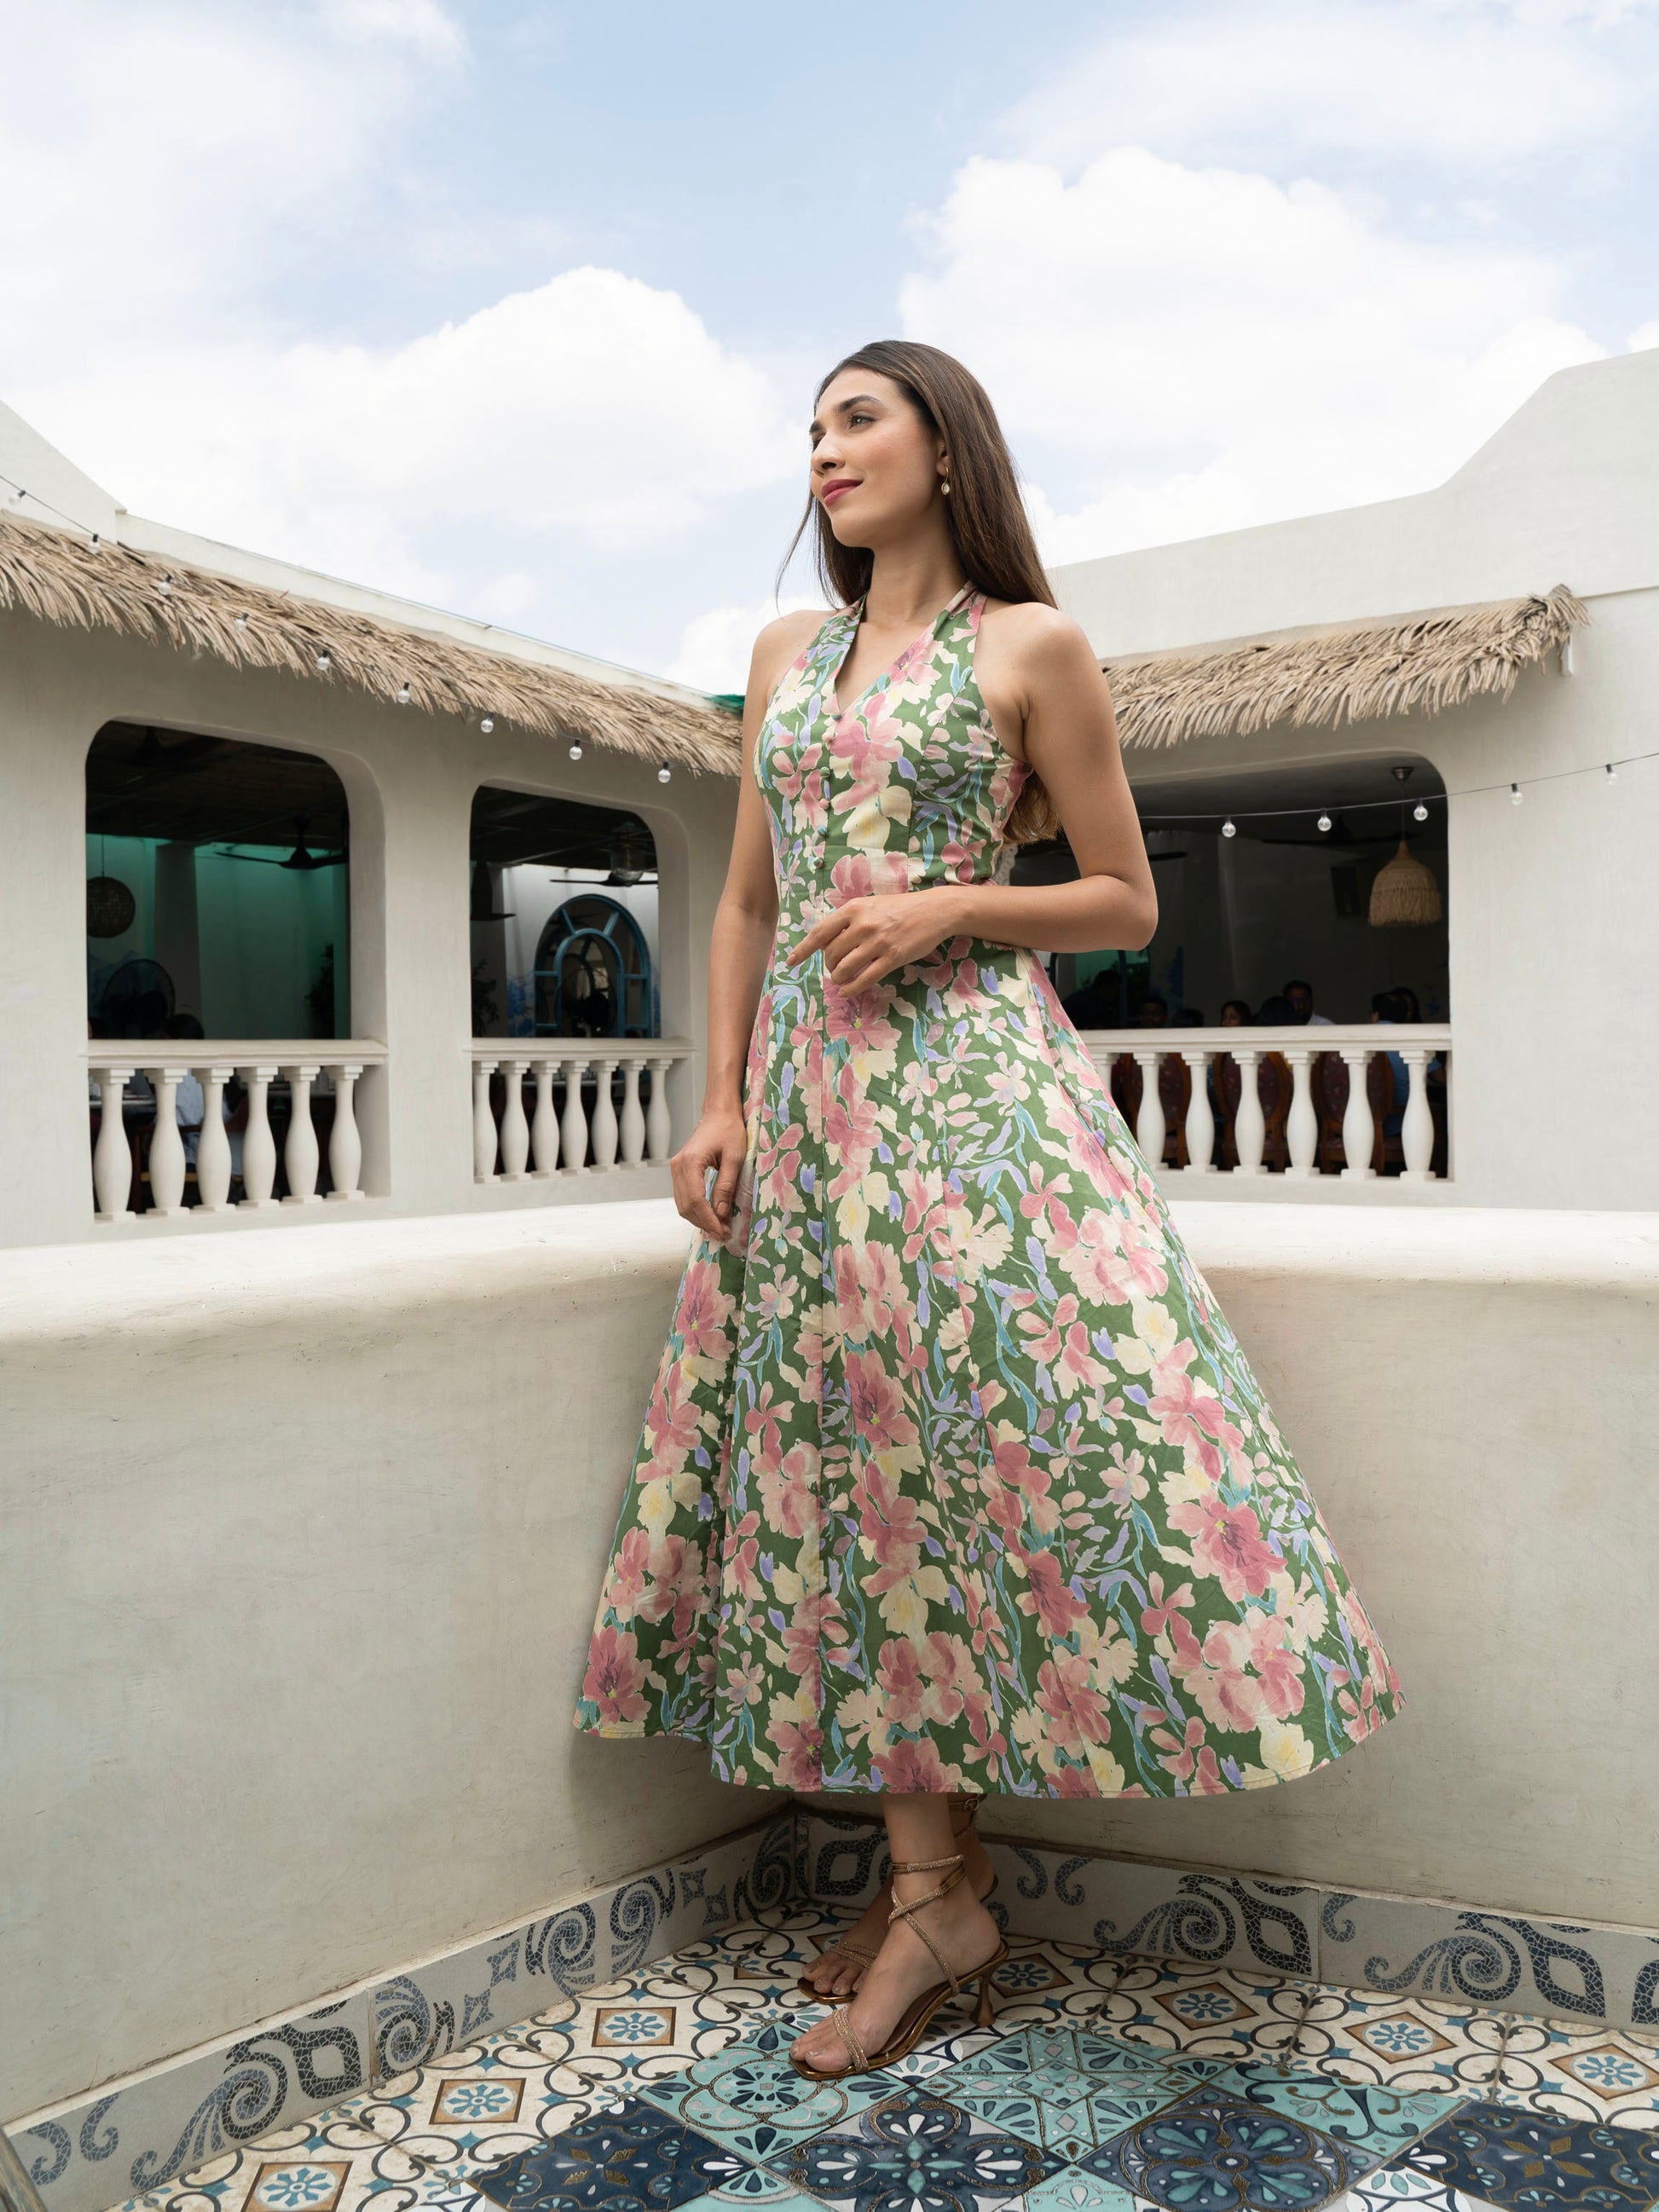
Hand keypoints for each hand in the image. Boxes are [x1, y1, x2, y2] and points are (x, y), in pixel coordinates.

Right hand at [670, 1104, 746, 1241]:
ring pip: (682, 1204)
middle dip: (704, 1223)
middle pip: (685, 1206)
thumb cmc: (729, 1130)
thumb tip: (721, 1212)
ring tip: (719, 1227)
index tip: (723, 1231)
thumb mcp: (735, 1158)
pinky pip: (684, 1196)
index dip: (708, 1219)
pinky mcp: (679, 1171)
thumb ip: (726, 1186)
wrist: (719, 1114)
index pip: (695, 1200)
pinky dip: (696, 1209)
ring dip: (699, 1219)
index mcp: (690, 1162)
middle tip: (724, 1233)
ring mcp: (676, 1169)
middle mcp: (677, 1166)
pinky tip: (711, 1215)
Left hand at [786, 889, 965, 994]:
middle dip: (829, 965)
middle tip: (835, 968)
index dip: (802, 950)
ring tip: (841, 979)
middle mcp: (863, 924)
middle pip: (831, 954)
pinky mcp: (892, 957)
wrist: (935, 910)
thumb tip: (827, 943)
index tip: (790, 962)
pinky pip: (865, 979)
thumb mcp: (870, 905)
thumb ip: (849, 921)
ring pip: (845, 968)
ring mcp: (878, 942)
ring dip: (838, 978)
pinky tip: (847, 992)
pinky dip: (851, 989)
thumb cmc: (900, 908)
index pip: (820, 932)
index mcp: (854, 908)